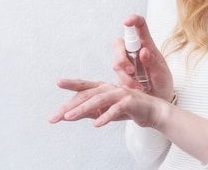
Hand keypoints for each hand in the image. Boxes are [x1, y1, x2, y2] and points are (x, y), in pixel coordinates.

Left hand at [47, 79, 162, 127]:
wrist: (152, 111)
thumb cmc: (128, 109)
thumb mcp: (104, 111)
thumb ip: (88, 111)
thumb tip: (68, 114)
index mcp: (103, 88)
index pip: (84, 86)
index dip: (71, 83)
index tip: (58, 82)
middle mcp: (110, 88)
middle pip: (87, 95)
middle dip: (69, 105)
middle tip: (55, 116)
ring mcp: (120, 94)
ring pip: (99, 100)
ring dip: (83, 109)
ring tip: (69, 117)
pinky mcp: (130, 102)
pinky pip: (116, 109)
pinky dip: (106, 116)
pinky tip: (97, 123)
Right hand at [112, 14, 174, 101]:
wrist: (159, 100)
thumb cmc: (162, 83)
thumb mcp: (162, 73)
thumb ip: (153, 62)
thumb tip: (143, 51)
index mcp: (147, 45)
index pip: (139, 27)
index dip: (132, 20)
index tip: (127, 22)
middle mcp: (134, 52)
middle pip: (118, 44)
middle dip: (120, 57)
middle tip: (131, 70)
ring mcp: (126, 64)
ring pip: (116, 62)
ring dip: (125, 76)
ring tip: (139, 86)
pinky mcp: (121, 76)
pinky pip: (116, 77)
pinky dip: (125, 84)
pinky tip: (136, 90)